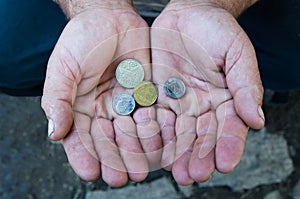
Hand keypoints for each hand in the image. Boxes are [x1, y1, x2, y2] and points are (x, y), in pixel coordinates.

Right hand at [42, 2, 161, 186]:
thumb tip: (54, 133)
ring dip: (136, 151)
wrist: (110, 17)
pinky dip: (154, 130)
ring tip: (142, 168)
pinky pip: (150, 114)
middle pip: (109, 140)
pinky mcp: (146, 94)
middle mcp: (104, 110)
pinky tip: (159, 144)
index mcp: (80, 108)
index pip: (81, 138)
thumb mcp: (63, 67)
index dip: (85, 157)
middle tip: (121, 178)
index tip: (91, 173)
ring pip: (132, 132)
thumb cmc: (82, 39)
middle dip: (115, 160)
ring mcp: (126, 103)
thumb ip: (57, 99)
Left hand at [151, 2, 264, 184]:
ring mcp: (177, 103)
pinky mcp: (156, 95)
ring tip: (172, 170)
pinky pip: (153, 116)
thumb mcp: (237, 53)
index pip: (228, 128)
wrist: (188, 13)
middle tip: (193, 175)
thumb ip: (246, 86)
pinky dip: (150, 131)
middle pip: (200, 136)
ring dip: (174, 152)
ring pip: (175, 132)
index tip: (224, 164)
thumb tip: (257, 120)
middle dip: (197, 156)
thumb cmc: (217, 29)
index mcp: (225, 100)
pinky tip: (149, 146)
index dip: (227, 145)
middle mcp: (201, 106)